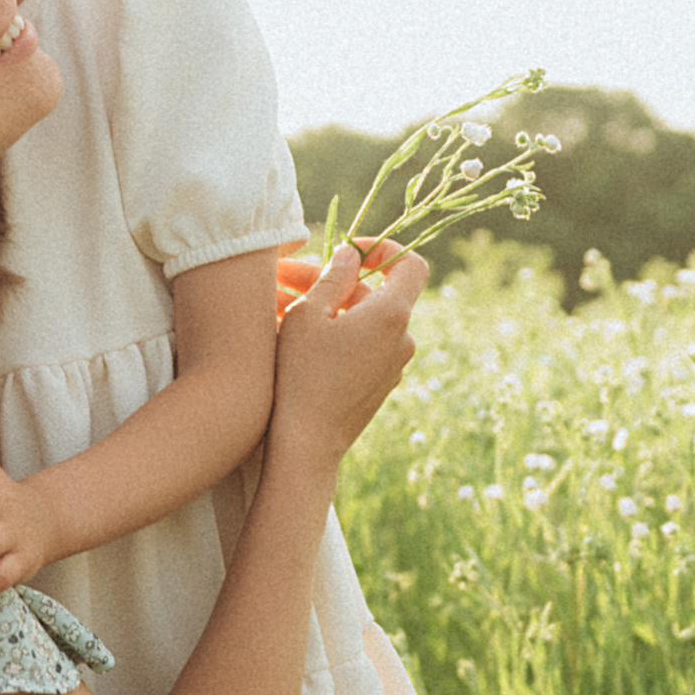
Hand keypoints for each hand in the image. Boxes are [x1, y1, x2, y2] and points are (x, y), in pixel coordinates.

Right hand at [266, 240, 425, 464]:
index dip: (384, 249)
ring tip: (283, 309)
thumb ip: (332, 277)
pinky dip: (339, 335)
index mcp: (392, 315)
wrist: (306, 445)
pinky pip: (364, 347)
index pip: (410, 264)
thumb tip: (351, 256)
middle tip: (287, 280)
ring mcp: (394, 365)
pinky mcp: (380, 385)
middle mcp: (402, 339)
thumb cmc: (302, 374)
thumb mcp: (308, 315)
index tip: (351, 251)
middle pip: (374, 294)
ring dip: (330, 310)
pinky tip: (300, 340)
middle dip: (334, 283)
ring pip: (364, 322)